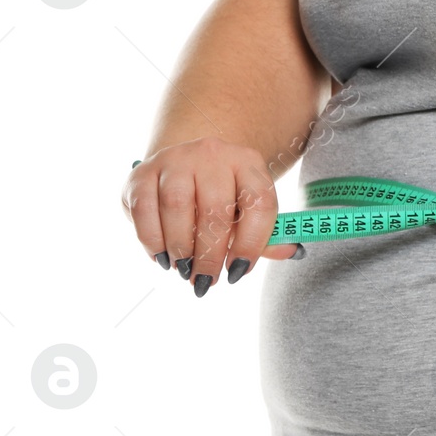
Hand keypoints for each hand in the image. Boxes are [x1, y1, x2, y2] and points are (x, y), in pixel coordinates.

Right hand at [121, 137, 301, 295]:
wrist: (190, 163)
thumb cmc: (226, 195)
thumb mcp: (250, 208)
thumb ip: (268, 235)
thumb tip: (293, 252)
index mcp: (248, 162)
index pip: (259, 203)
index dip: (252, 243)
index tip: (239, 272)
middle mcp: (212, 154)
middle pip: (215, 210)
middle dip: (211, 255)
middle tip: (207, 281)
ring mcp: (174, 160)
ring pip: (177, 207)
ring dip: (181, 249)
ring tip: (186, 271)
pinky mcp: (142, 172)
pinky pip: (144, 210)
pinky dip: (152, 241)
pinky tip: (163, 259)